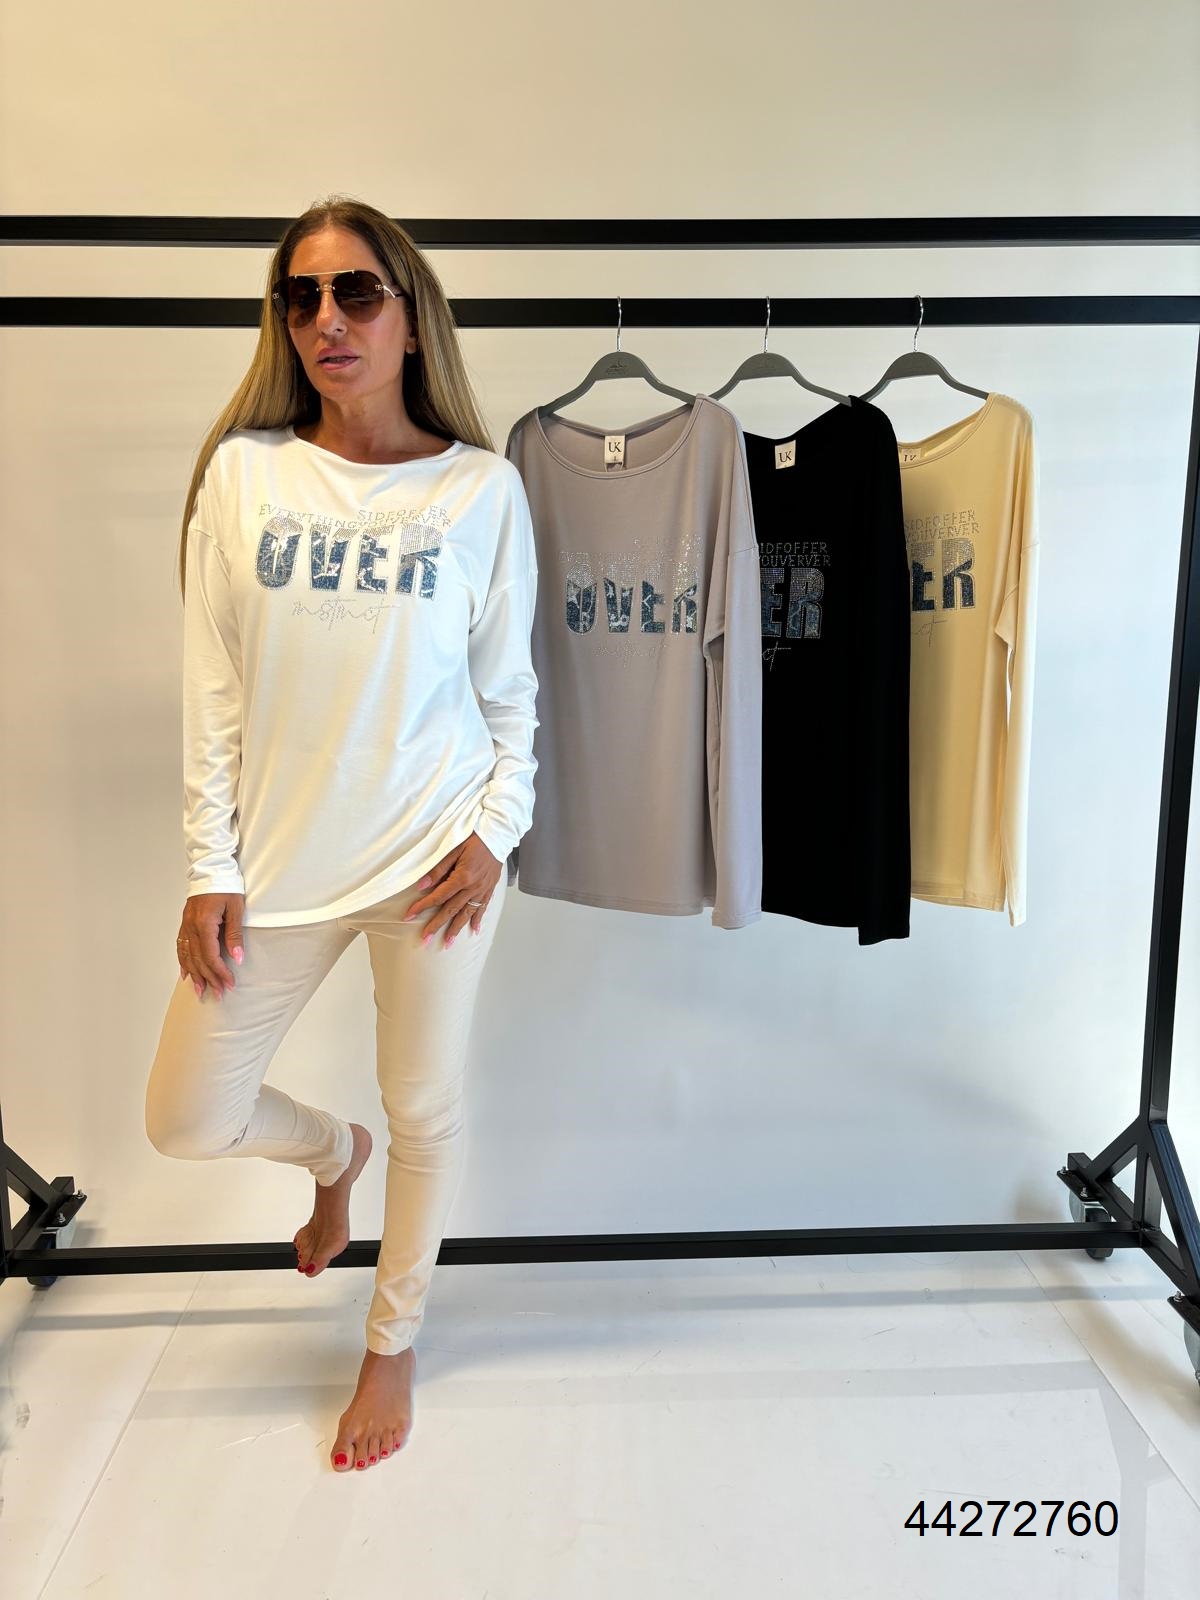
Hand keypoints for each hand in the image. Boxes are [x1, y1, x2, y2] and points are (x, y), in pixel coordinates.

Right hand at [177, 892, 244, 999]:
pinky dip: (183, 962)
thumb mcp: (236, 909)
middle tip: (218, 993)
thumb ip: (235, 935)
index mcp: (204, 924)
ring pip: (187, 956)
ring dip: (194, 975)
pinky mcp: (185, 923)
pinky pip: (181, 946)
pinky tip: (186, 973)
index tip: (229, 984)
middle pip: (198, 960)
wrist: (211, 868)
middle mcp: (191, 927)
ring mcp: (186, 925)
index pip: (211, 956)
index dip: (220, 972)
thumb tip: (237, 958)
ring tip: (200, 990)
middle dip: (209, 978)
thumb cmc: (226, 886)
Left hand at [403, 833, 500, 948]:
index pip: (438, 896)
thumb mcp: (453, 848)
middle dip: (436, 926)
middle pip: (450, 910)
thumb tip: (422, 885)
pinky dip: (477, 920)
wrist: (499, 834)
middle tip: (424, 940)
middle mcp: (473, 887)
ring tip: (447, 943)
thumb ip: (438, 868)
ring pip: (466, 913)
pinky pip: (483, 908)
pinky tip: (473, 930)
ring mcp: (482, 890)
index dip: (422, 907)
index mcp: (462, 877)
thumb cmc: (476, 837)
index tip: (409, 916)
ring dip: (456, 929)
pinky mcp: (489, 889)